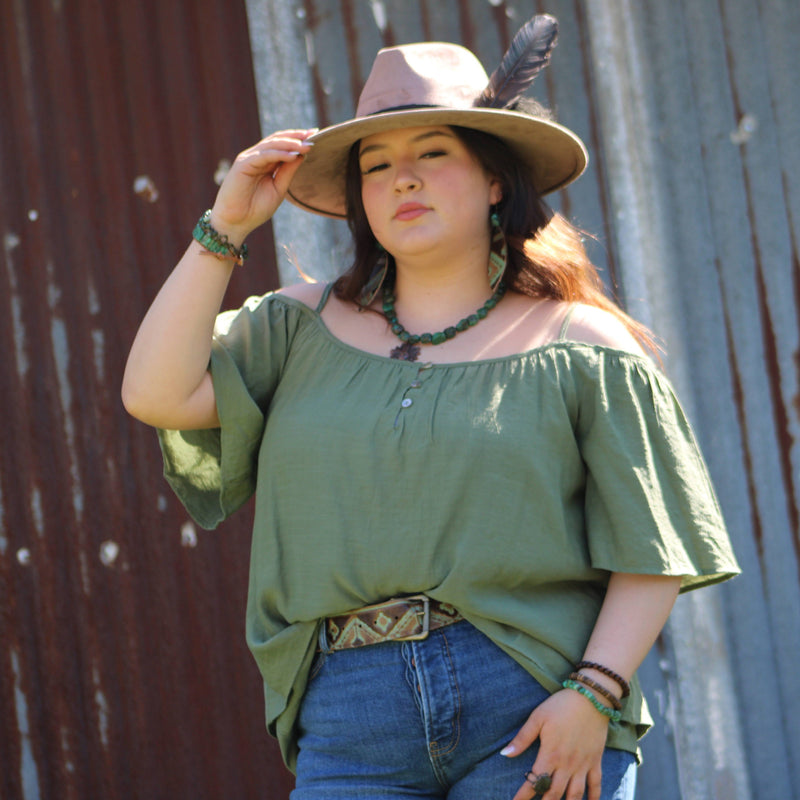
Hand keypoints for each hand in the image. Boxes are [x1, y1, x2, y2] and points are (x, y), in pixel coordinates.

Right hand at [209, 128, 316, 242]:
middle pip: (277, 140)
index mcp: (265, 163)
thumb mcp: (278, 188)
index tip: (315, 136)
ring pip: (272, 144)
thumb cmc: (255, 208)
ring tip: (306, 145)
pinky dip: (279, 154)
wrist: (236, 222)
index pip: (282, 145)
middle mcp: (257, 157)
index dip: (298, 139)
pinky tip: (293, 155)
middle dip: (296, 136)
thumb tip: (301, 154)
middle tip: (313, 135)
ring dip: (290, 143)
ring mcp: (249, 158)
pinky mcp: (243, 163)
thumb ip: (288, 172)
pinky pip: (264, 155)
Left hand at [503, 689, 609, 799]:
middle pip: (554, 793)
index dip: (524, 795)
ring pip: (576, 795)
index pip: (535, 781)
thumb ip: (522, 738)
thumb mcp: (538, 718)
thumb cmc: (561, 706)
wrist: (591, 697)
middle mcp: (567, 764)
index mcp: (551, 754)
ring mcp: (583, 764)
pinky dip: (594, 798)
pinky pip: (596, 785)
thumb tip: (505, 754)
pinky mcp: (596, 760)